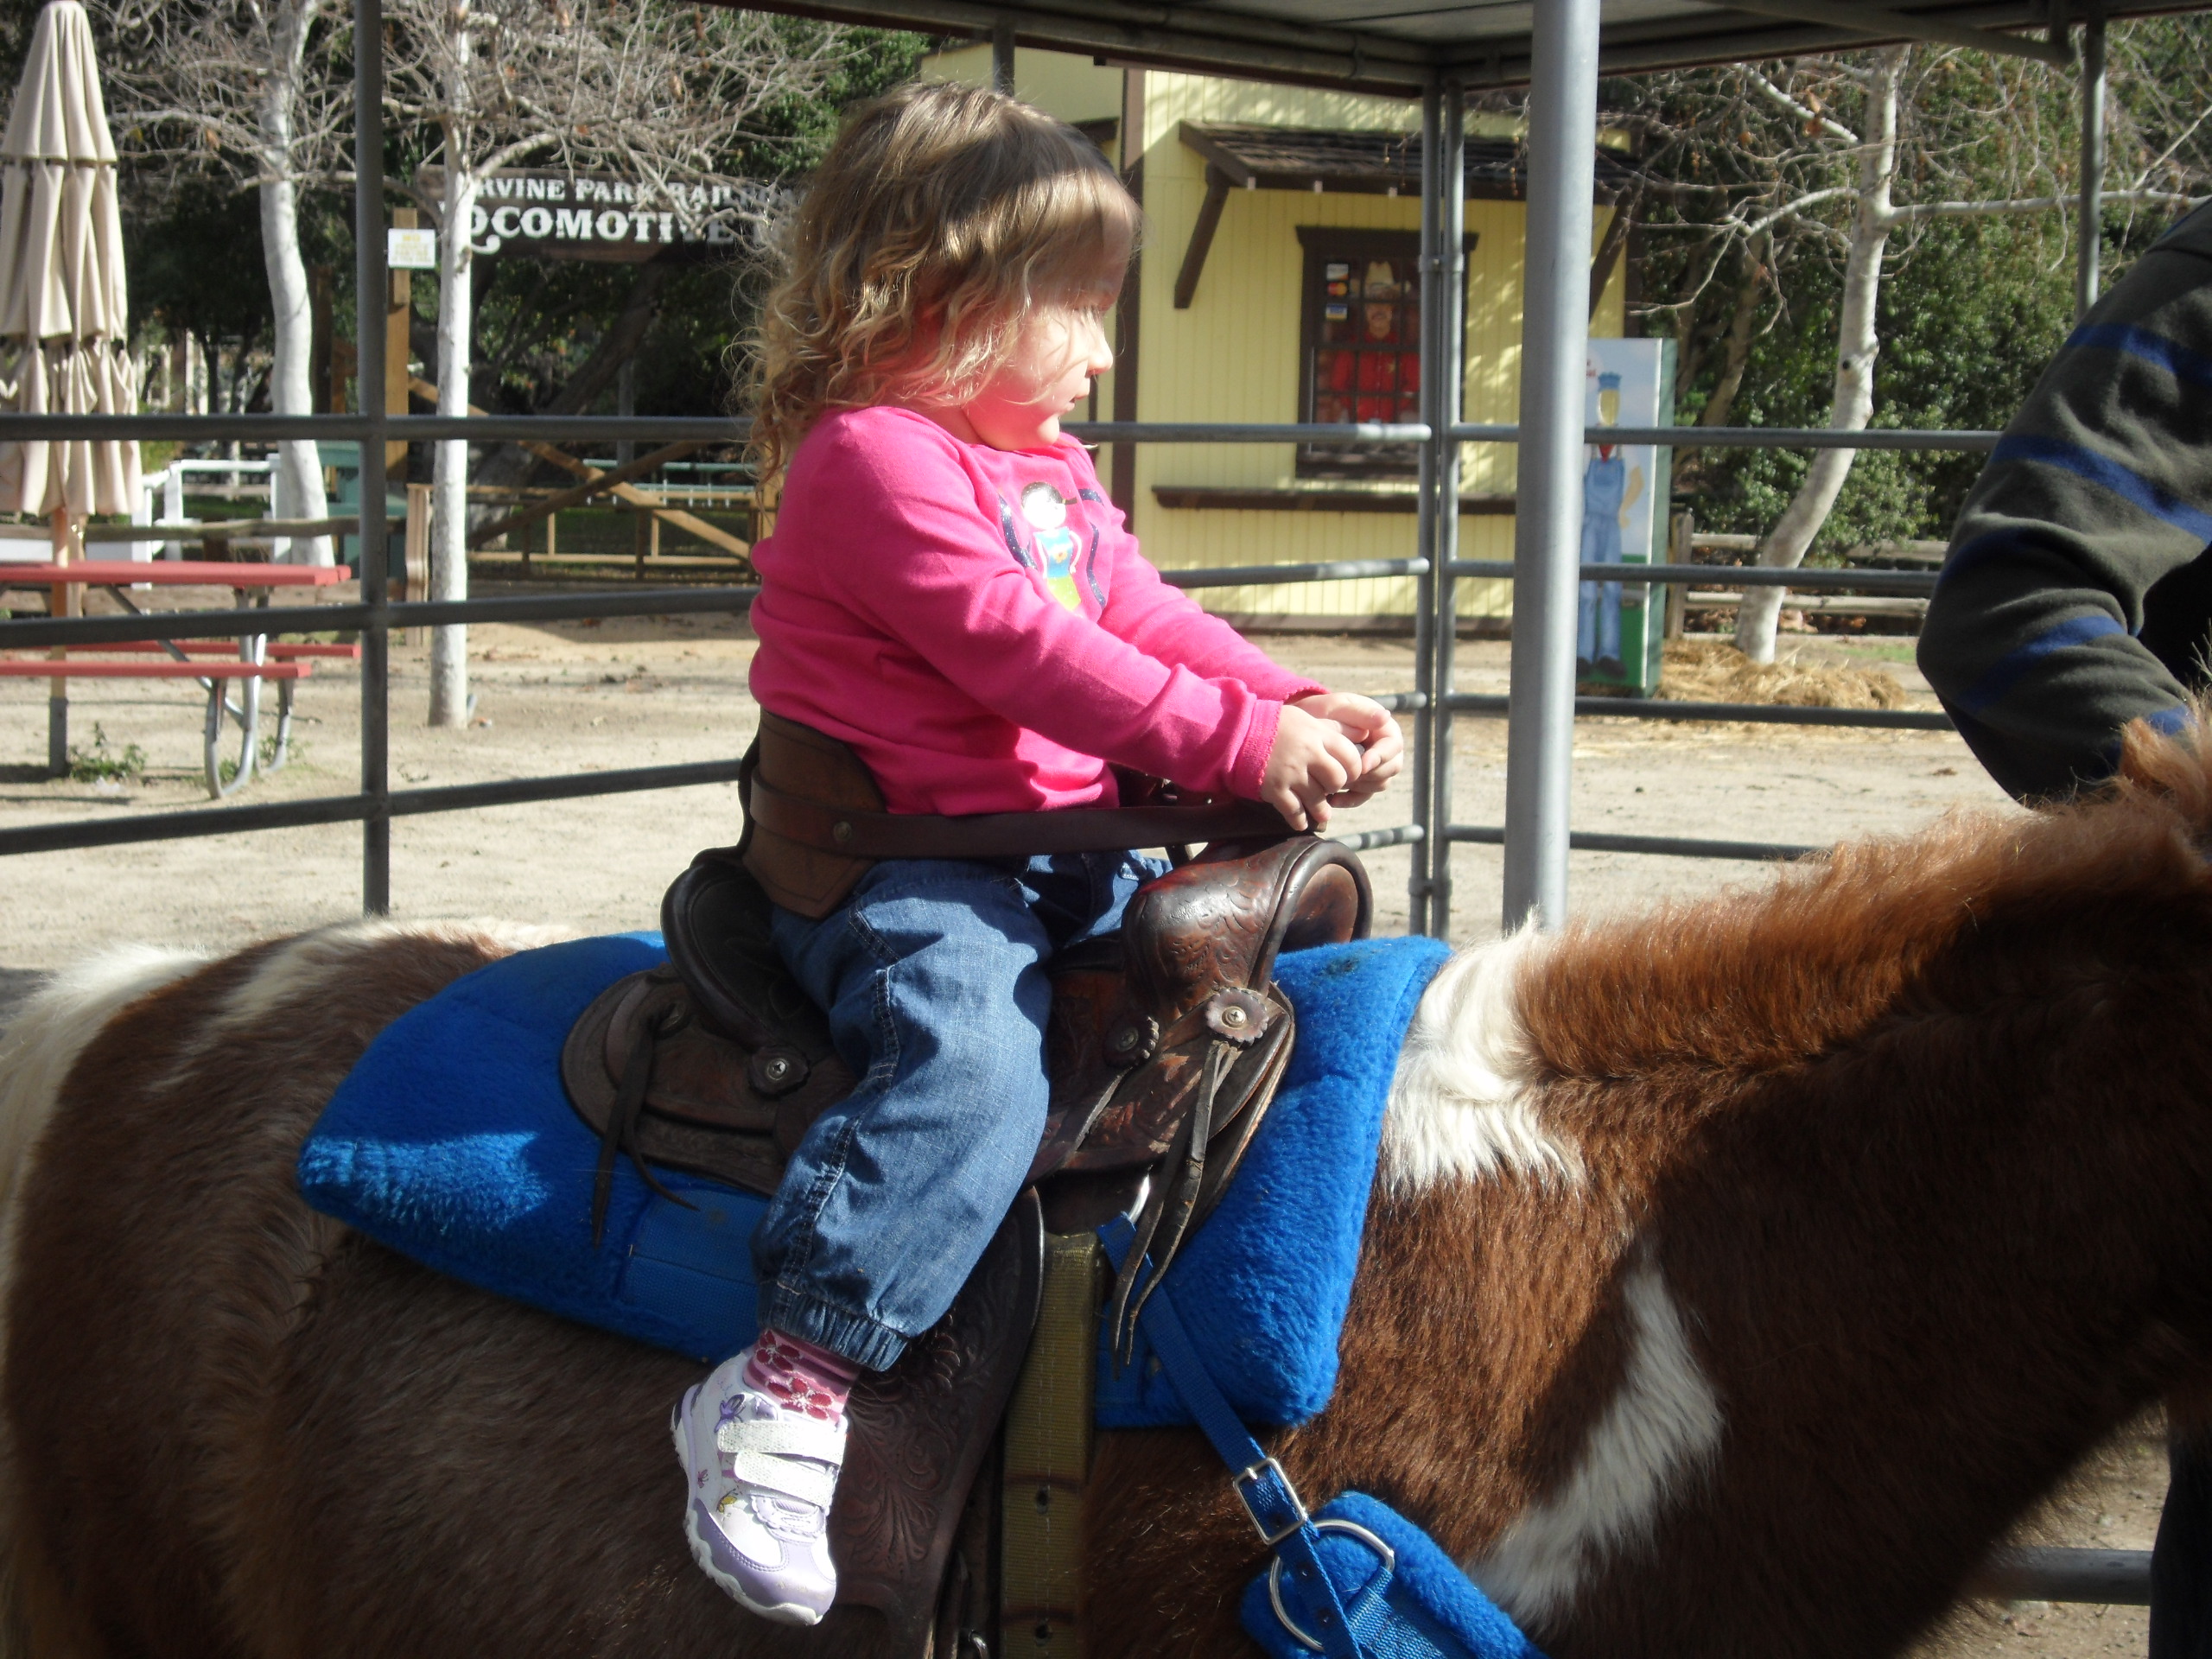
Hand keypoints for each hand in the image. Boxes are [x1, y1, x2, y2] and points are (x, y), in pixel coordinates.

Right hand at [1261, 703, 1364, 831]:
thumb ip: (1333, 728)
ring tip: (1321, 813)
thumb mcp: (1306, 718)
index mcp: (1317, 734)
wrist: (1237, 732)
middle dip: (1336, 787)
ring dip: (1321, 810)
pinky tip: (1301, 823)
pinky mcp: (1275, 789)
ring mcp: (1291, 774)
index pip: (1350, 756)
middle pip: (1337, 780)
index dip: (1354, 769)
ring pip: (1319, 800)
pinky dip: (1299, 821)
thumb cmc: (1274, 724)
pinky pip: (1294, 812)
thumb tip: (1364, 732)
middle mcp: (1307, 754)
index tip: (1348, 774)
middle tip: (1330, 789)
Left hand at [1290, 691, 1403, 807]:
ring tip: (1335, 782)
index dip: (1381, 757)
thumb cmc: (1319, 712)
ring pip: (1380, 784)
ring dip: (1359, 786)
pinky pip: (1363, 796)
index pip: (1393, 746)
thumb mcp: (1336, 706)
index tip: (1362, 765)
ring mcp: (1374, 766)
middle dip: (1370, 775)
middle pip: (1392, 768)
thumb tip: (1386, 716)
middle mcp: (1384, 747)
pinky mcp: (1361, 781)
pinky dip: (1349, 800)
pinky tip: (1331, 799)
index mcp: (1383, 727)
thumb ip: (1359, 712)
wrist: (1299, 729)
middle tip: (1345, 777)